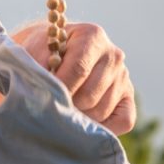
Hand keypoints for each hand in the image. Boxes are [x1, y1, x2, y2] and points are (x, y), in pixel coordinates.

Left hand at [18, 22, 136, 134]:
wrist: (56, 52)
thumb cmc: (43, 54)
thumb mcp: (34, 52)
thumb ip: (37, 68)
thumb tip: (43, 92)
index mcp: (92, 35)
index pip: (78, 70)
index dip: (58, 89)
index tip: (43, 98)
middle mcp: (114, 55)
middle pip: (89, 95)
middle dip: (66, 106)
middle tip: (50, 106)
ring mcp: (123, 76)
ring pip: (101, 110)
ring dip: (79, 117)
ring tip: (63, 110)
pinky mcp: (128, 97)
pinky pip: (124, 121)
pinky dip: (102, 128)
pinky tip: (83, 121)